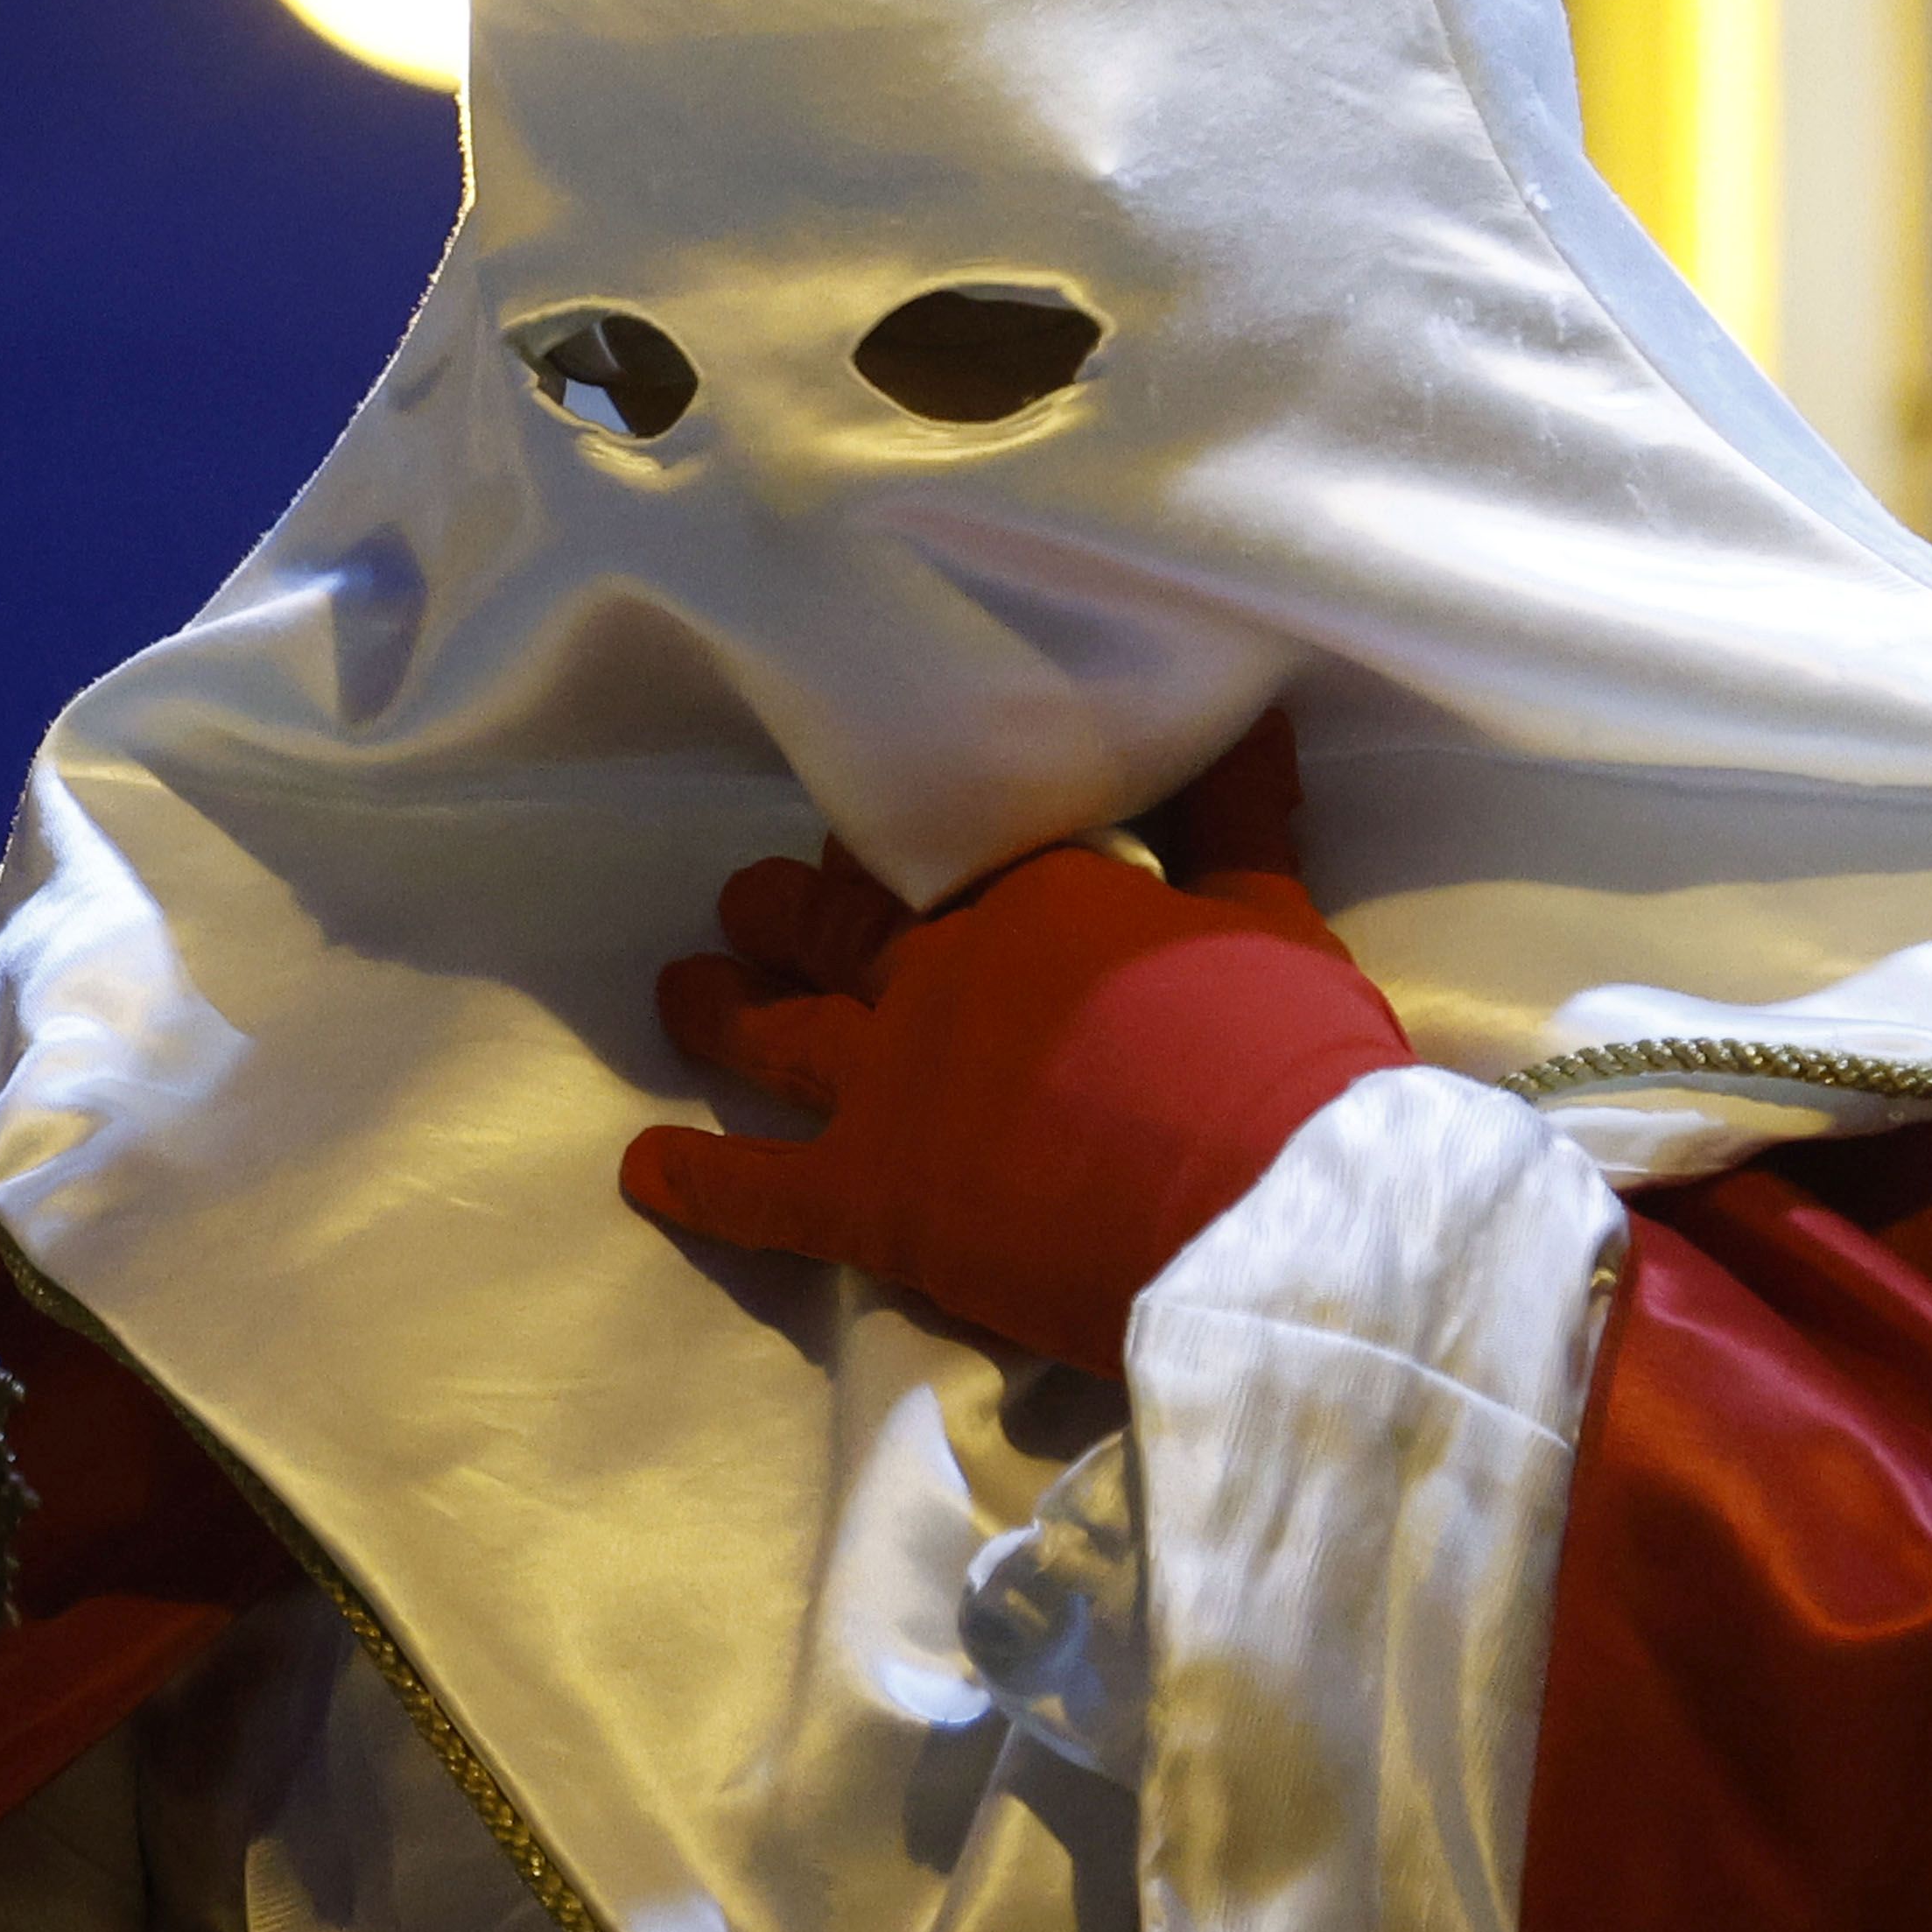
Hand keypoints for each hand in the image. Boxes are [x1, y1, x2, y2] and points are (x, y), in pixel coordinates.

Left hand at [619, 717, 1408, 1375]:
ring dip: (720, 1008)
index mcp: (1031, 894)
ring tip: (684, 992)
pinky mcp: (872, 1198)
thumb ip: (1237, 823)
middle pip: (831, 922)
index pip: (939, 841)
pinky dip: (694, 1183)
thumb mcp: (1276, 920)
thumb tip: (1246, 720)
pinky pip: (755, 1191)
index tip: (870, 820)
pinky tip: (642, 1173)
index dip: (895, 834)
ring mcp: (889, 1082)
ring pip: (774, 1030)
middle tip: (756, 901)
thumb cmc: (1289, 1059)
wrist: (1269, 1212)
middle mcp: (936, 969)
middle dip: (787, 908)